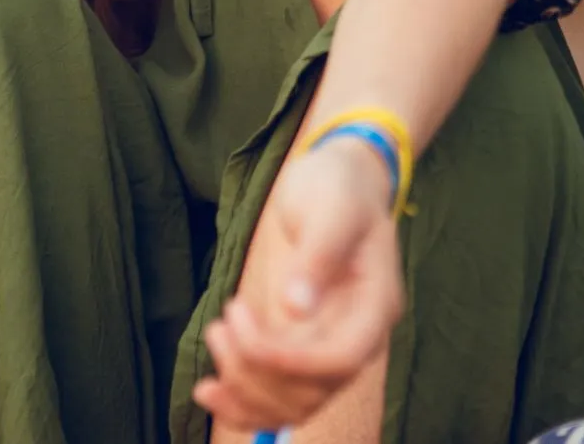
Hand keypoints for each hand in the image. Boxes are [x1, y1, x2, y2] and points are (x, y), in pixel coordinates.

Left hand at [192, 138, 403, 431]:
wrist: (340, 181)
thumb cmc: (337, 187)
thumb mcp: (330, 210)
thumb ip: (317, 257)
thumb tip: (296, 309)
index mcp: (375, 304)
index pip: (342, 360)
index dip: (291, 362)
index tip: (244, 333)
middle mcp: (359, 335)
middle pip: (313, 389)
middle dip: (258, 369)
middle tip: (220, 325)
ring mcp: (333, 344)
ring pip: (294, 402)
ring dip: (246, 389)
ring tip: (214, 337)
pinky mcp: (306, 346)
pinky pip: (281, 395)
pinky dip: (245, 403)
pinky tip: (208, 390)